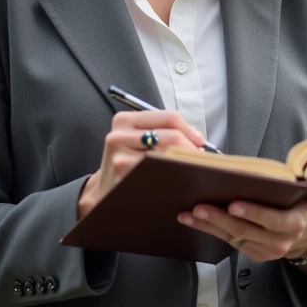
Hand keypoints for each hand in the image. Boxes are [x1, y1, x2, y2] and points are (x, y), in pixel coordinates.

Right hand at [77, 110, 205, 219]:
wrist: (103, 189)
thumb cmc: (128, 161)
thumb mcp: (135, 138)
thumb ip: (160, 131)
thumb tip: (198, 139)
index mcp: (124, 120)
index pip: (168, 117)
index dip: (189, 129)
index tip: (200, 141)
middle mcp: (119, 135)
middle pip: (170, 136)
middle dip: (192, 148)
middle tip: (202, 159)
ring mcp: (119, 157)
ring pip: (167, 155)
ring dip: (185, 162)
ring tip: (193, 168)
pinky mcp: (123, 177)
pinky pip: (158, 173)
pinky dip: (173, 175)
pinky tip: (179, 179)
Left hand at [177, 165, 306, 263]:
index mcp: (294, 224)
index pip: (272, 221)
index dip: (254, 213)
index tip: (234, 203)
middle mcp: (277, 242)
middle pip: (245, 231)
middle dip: (220, 219)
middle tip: (198, 206)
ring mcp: (261, 250)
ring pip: (230, 238)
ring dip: (207, 225)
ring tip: (186, 212)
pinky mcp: (249, 253)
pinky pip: (224, 241)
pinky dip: (206, 230)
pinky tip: (188, 218)